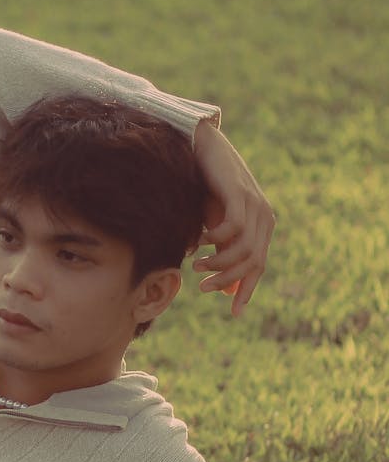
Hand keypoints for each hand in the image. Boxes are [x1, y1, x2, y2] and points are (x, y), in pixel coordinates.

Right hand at [192, 121, 274, 315]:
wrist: (204, 148)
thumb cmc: (208, 188)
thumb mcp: (215, 225)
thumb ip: (222, 251)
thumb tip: (222, 284)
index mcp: (262, 227)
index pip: (259, 267)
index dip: (247, 291)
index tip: (234, 313)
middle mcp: (264, 218)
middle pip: (252, 263)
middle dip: (226, 281)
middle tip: (202, 288)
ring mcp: (255, 206)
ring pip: (243, 250)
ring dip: (218, 264)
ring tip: (196, 267)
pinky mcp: (241, 195)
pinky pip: (232, 229)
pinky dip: (214, 240)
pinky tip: (198, 242)